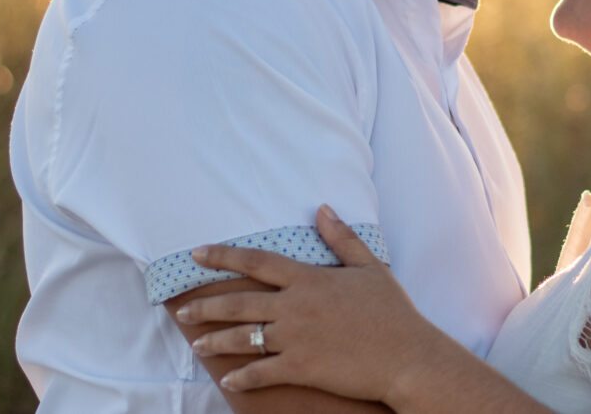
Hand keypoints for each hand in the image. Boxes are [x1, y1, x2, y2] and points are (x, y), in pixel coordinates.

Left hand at [177, 205, 436, 403]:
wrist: (408, 355)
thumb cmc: (393, 312)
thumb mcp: (370, 267)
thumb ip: (342, 238)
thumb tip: (322, 208)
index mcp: (310, 280)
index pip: (258, 262)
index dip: (224, 256)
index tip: (198, 253)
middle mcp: (297, 307)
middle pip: (240, 303)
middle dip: (207, 305)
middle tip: (183, 309)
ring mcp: (297, 339)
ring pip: (244, 339)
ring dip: (216, 341)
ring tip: (198, 345)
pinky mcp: (301, 368)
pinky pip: (262, 373)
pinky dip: (243, 378)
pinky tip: (230, 381)